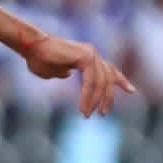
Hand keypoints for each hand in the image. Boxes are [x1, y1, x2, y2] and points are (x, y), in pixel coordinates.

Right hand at [19, 31, 134, 117]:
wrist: (31, 48)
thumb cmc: (38, 58)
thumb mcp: (53, 70)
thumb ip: (63, 73)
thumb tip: (68, 75)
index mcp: (87, 56)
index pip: (108, 69)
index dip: (120, 80)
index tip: (131, 91)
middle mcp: (92, 53)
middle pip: (107, 78)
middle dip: (107, 97)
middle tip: (103, 113)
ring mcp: (90, 54)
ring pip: (100, 82)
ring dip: (94, 101)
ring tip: (87, 114)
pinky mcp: (85, 57)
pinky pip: (91, 81)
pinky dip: (88, 96)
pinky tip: (84, 108)